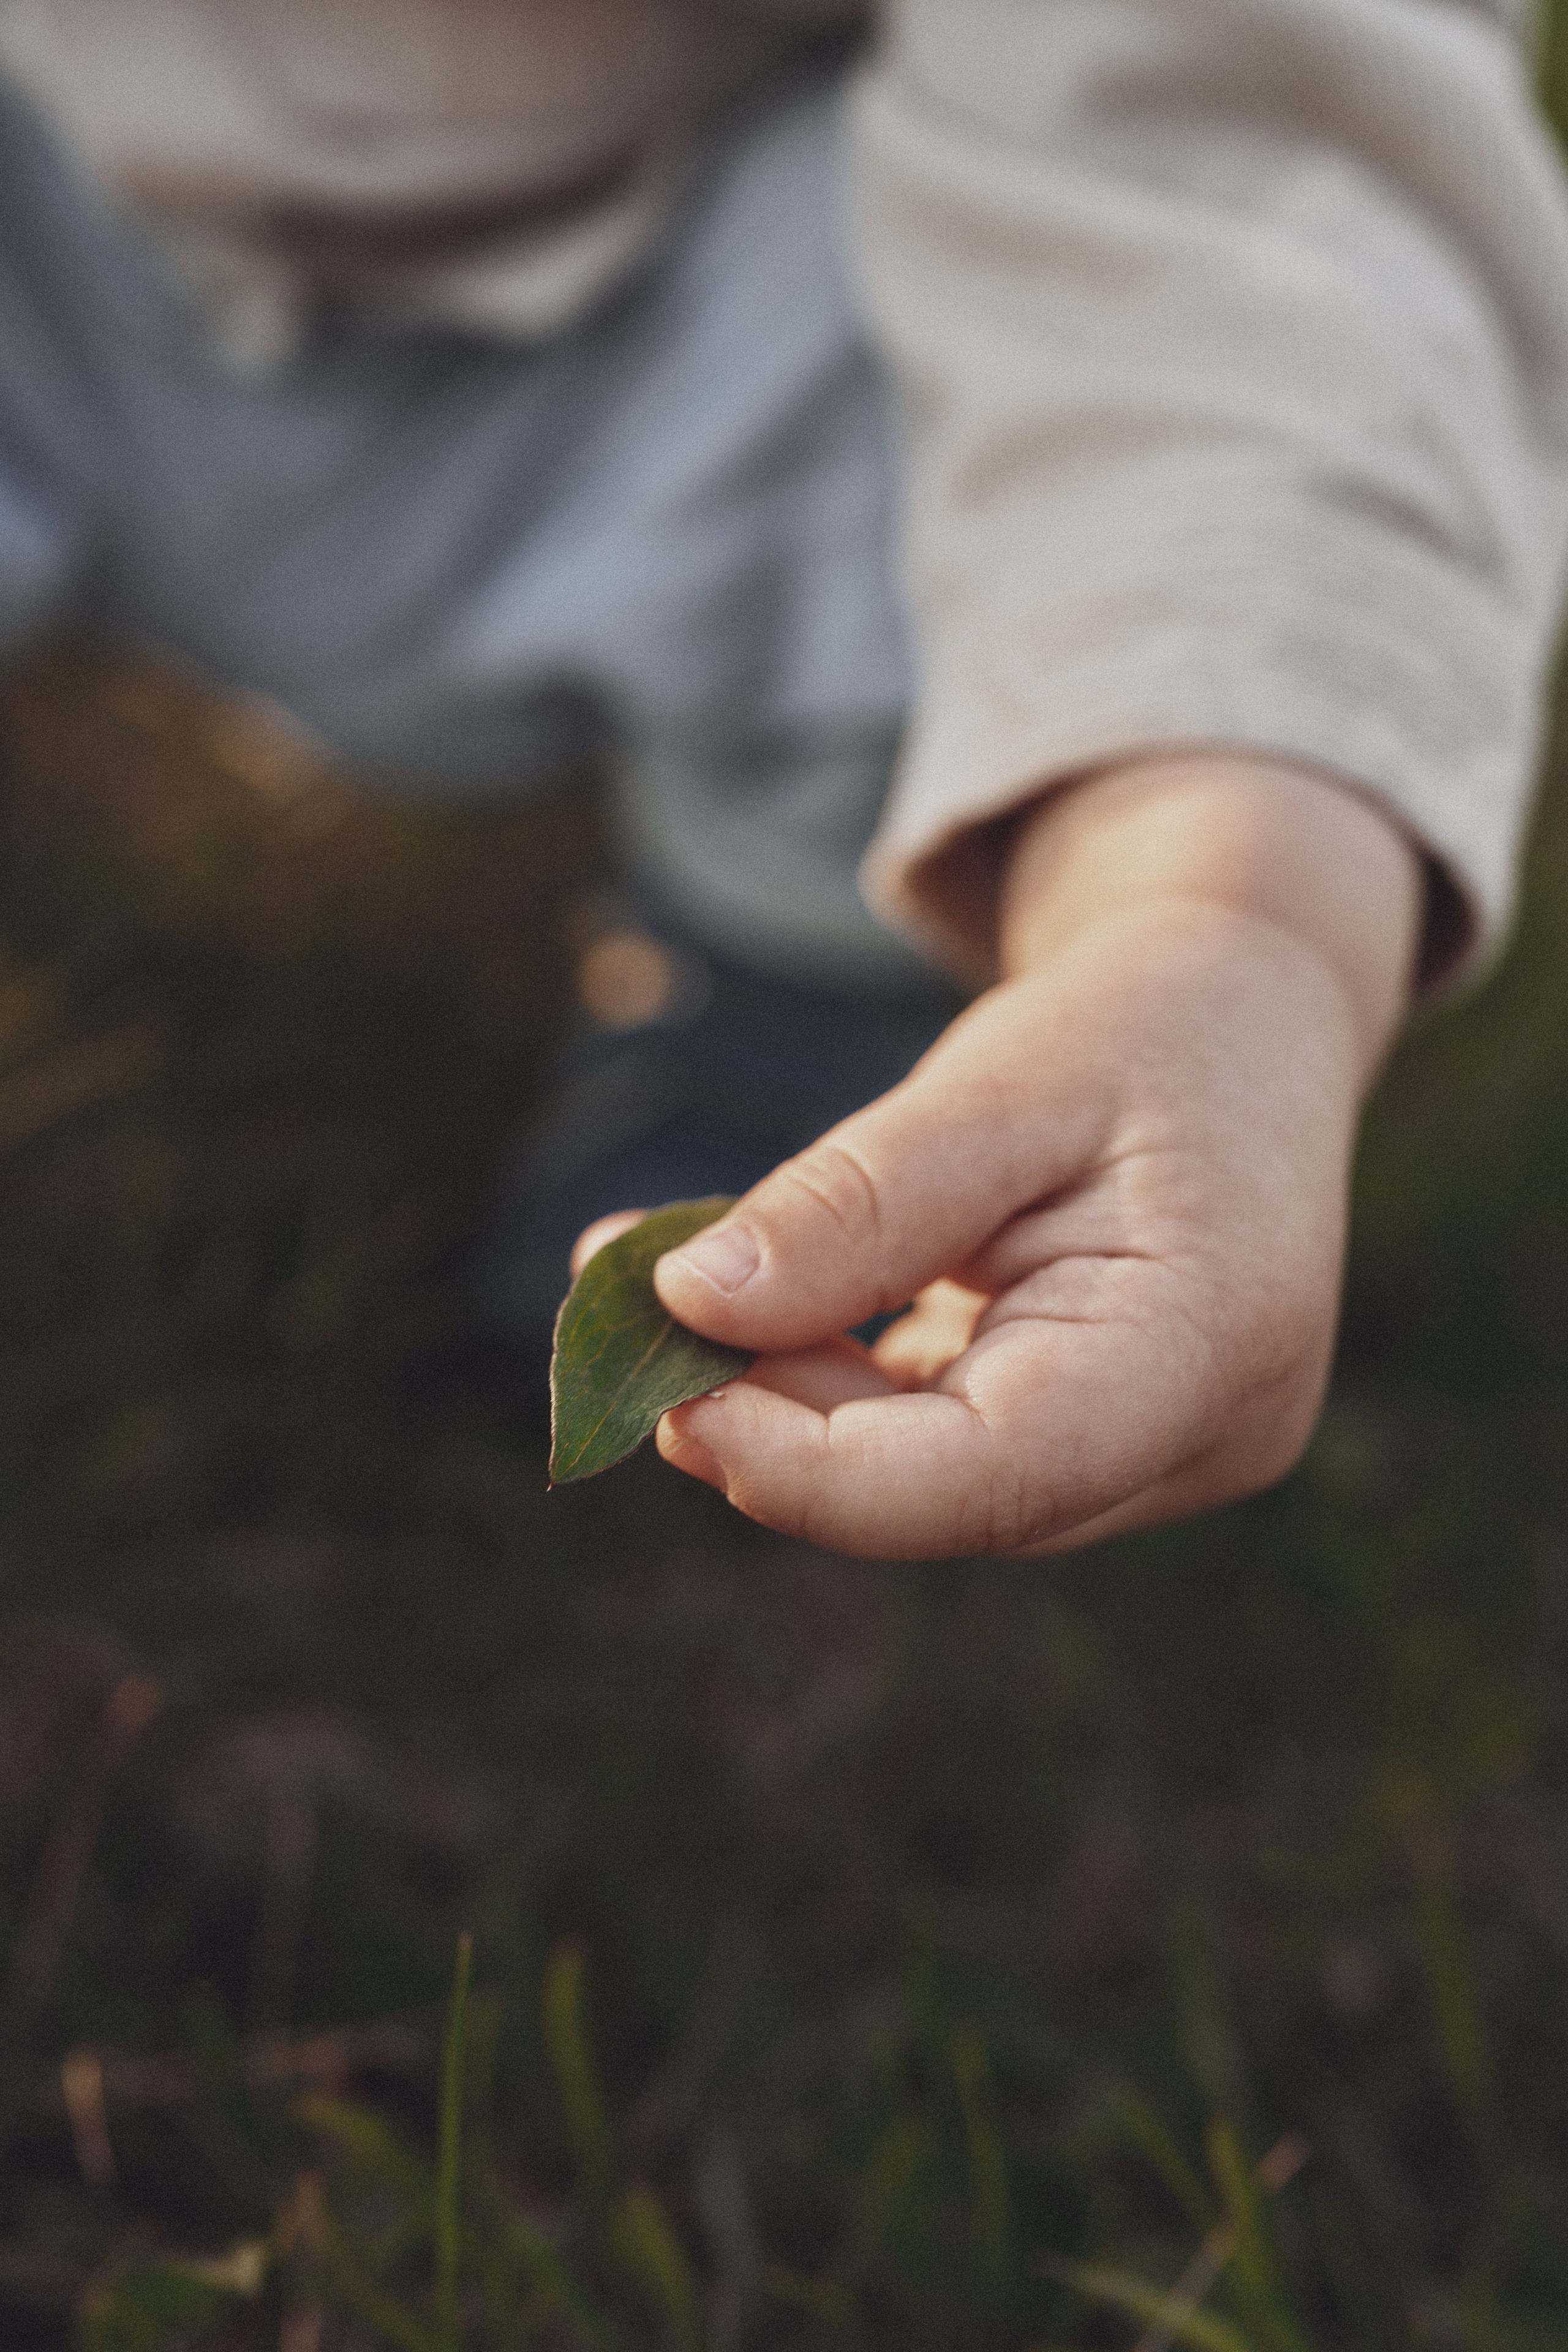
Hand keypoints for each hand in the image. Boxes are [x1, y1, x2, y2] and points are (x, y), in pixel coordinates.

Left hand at [574, 757, 1421, 1556]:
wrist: (1244, 1015)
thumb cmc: (1145, 1024)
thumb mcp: (1001, 1077)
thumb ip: (858, 1202)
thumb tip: (685, 1302)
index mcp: (1212, 1342)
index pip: (996, 1474)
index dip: (815, 1467)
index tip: (666, 1396)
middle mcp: (1204, 1435)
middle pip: (946, 1489)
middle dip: (771, 1416)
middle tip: (617, 1298)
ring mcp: (1160, 1456)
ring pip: (928, 1478)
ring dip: (785, 1397)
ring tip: (652, 1278)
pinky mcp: (1102, 1444)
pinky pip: (941, 1445)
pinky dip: (833, 1383)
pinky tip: (743, 1306)